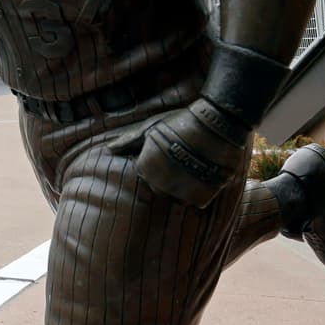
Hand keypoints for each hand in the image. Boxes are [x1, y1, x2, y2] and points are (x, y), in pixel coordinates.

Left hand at [107, 98, 250, 208]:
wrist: (215, 124)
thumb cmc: (179, 123)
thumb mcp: (150, 128)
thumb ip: (129, 141)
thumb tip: (109, 149)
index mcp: (145, 169)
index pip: (145, 175)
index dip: (156, 163)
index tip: (168, 152)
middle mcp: (159, 185)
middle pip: (160, 188)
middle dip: (167, 176)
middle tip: (181, 158)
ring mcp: (180, 194)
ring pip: (177, 197)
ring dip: (182, 186)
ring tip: (192, 166)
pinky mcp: (201, 198)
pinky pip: (195, 201)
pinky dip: (198, 192)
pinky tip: (203, 174)